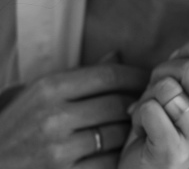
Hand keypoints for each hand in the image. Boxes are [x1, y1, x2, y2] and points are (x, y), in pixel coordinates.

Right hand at [0, 62, 148, 168]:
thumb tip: (117, 55)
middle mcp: (54, 117)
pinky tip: (118, 151)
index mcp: (50, 88)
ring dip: (130, 130)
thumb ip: (81, 75)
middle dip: (138, 102)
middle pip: (117, 104)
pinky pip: (106, 163)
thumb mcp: (40, 93)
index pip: (109, 75)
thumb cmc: (17, 126)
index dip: (135, 75)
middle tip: (147, 102)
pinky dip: (117, 157)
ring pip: (116, 135)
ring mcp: (58, 151)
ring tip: (135, 125)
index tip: (147, 78)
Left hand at [119, 37, 188, 168]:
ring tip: (153, 109)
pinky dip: (139, 113)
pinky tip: (144, 128)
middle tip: (159, 87)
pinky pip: (150, 110)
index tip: (179, 58)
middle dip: (164, 70)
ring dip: (149, 94)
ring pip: (167, 88)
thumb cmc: (168, 118)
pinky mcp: (175, 154)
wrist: (148, 168)